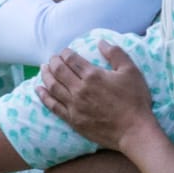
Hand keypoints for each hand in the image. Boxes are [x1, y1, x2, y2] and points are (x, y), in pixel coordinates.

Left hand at [36, 41, 155, 150]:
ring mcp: (74, 105)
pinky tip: (38, 90)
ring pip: (53, 87)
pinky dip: (44, 96)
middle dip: (54, 62)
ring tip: (43, 69)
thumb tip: (101, 42)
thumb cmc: (135, 100)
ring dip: (46, 75)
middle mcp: (79, 89)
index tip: (65, 51)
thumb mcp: (131, 71)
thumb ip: (116, 54)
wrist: (133, 130)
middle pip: (59, 71)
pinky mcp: (72, 119)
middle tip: (53, 58)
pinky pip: (53, 106)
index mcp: (93, 75)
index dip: (65, 53)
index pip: (72, 60)